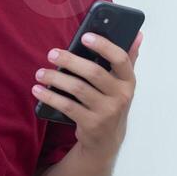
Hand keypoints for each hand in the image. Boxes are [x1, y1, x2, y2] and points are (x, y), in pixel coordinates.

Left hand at [31, 30, 142, 154]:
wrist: (107, 140)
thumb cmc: (111, 103)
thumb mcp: (122, 84)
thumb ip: (129, 59)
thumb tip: (137, 35)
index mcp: (128, 81)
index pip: (120, 59)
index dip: (103, 46)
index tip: (85, 36)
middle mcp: (121, 96)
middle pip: (93, 72)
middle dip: (70, 60)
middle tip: (51, 54)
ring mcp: (107, 112)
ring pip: (77, 88)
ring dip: (55, 78)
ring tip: (40, 73)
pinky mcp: (91, 124)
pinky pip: (67, 106)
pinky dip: (50, 97)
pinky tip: (38, 90)